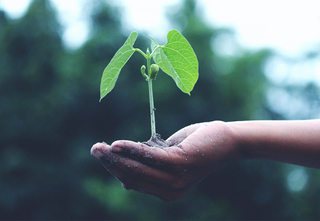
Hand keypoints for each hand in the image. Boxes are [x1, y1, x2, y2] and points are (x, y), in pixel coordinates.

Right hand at [91, 121, 237, 200]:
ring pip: (138, 168)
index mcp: (166, 192)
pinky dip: (132, 150)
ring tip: (100, 147)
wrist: (224, 140)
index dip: (116, 169)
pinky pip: (150, 157)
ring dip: (116, 157)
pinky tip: (117, 144)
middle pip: (133, 176)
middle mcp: (171, 191)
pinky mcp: (180, 164)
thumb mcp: (168, 158)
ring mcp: (176, 180)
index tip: (102, 155)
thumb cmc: (194, 146)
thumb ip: (149, 167)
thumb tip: (124, 180)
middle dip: (111, 163)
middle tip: (94, 149)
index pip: (134, 181)